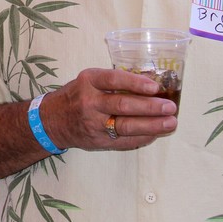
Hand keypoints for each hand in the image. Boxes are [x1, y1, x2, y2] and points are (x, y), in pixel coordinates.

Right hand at [41, 68, 178, 151]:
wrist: (52, 120)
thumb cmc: (77, 95)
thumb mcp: (89, 80)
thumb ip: (116, 81)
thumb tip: (151, 81)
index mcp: (88, 81)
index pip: (114, 79)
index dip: (135, 83)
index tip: (155, 87)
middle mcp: (89, 102)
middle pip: (123, 105)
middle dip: (150, 107)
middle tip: (170, 107)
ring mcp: (93, 124)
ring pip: (125, 126)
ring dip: (151, 125)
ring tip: (170, 123)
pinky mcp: (98, 141)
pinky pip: (124, 141)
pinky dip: (142, 137)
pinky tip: (156, 134)